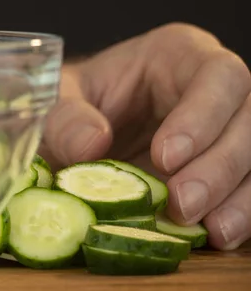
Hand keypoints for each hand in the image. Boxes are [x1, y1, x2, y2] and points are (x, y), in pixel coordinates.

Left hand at [39, 22, 250, 250]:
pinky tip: (217, 235)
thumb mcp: (59, 100)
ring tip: (210, 230)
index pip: (216, 74)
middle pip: (248, 118)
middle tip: (183, 204)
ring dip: (239, 196)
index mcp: (179, 55)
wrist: (78, 130)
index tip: (166, 157)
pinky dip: (239, 214)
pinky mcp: (226, 167)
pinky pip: (249, 188)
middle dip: (220, 165)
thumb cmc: (74, 104)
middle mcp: (214, 89)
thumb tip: (92, 144)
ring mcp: (226, 129)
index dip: (202, 115)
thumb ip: (66, 118)